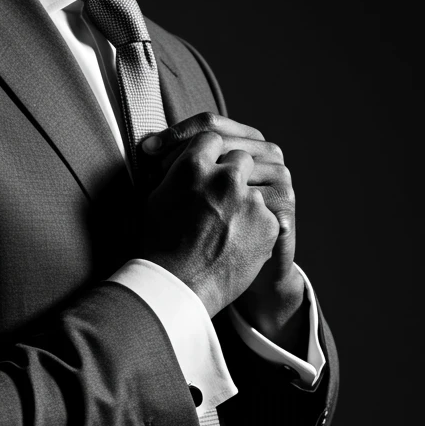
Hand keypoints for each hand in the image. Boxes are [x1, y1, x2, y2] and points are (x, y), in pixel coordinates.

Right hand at [138, 121, 279, 318]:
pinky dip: (255, 221)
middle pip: (239, 156)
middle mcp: (225, 177)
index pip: (211, 137)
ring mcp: (250, 200)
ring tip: (228, 218)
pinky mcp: (268, 222)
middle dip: (232, 170)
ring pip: (255, 183)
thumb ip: (175, 170)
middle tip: (222, 190)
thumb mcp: (156, 198)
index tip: (208, 162)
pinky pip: (266, 211)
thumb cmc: (159, 244)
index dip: (210, 151)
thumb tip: (179, 155)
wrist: (179, 288)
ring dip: (244, 195)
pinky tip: (238, 236)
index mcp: (193, 165)